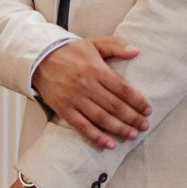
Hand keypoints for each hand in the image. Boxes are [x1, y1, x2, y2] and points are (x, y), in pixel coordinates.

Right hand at [33, 37, 148, 149]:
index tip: (148, 110)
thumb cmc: (68, 51)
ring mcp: (74, 98)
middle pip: (115, 106)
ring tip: (132, 134)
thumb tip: (136, 51)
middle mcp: (86, 85)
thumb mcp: (93, 43)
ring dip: (120, 129)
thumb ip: (115, 45)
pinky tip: (109, 144)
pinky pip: (82, 126)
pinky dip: (97, 137)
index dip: (138, 101)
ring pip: (102, 118)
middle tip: (144, 125)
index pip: (123, 89)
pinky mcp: (63, 109)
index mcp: (96, 69)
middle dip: (133, 118)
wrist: (38, 58)